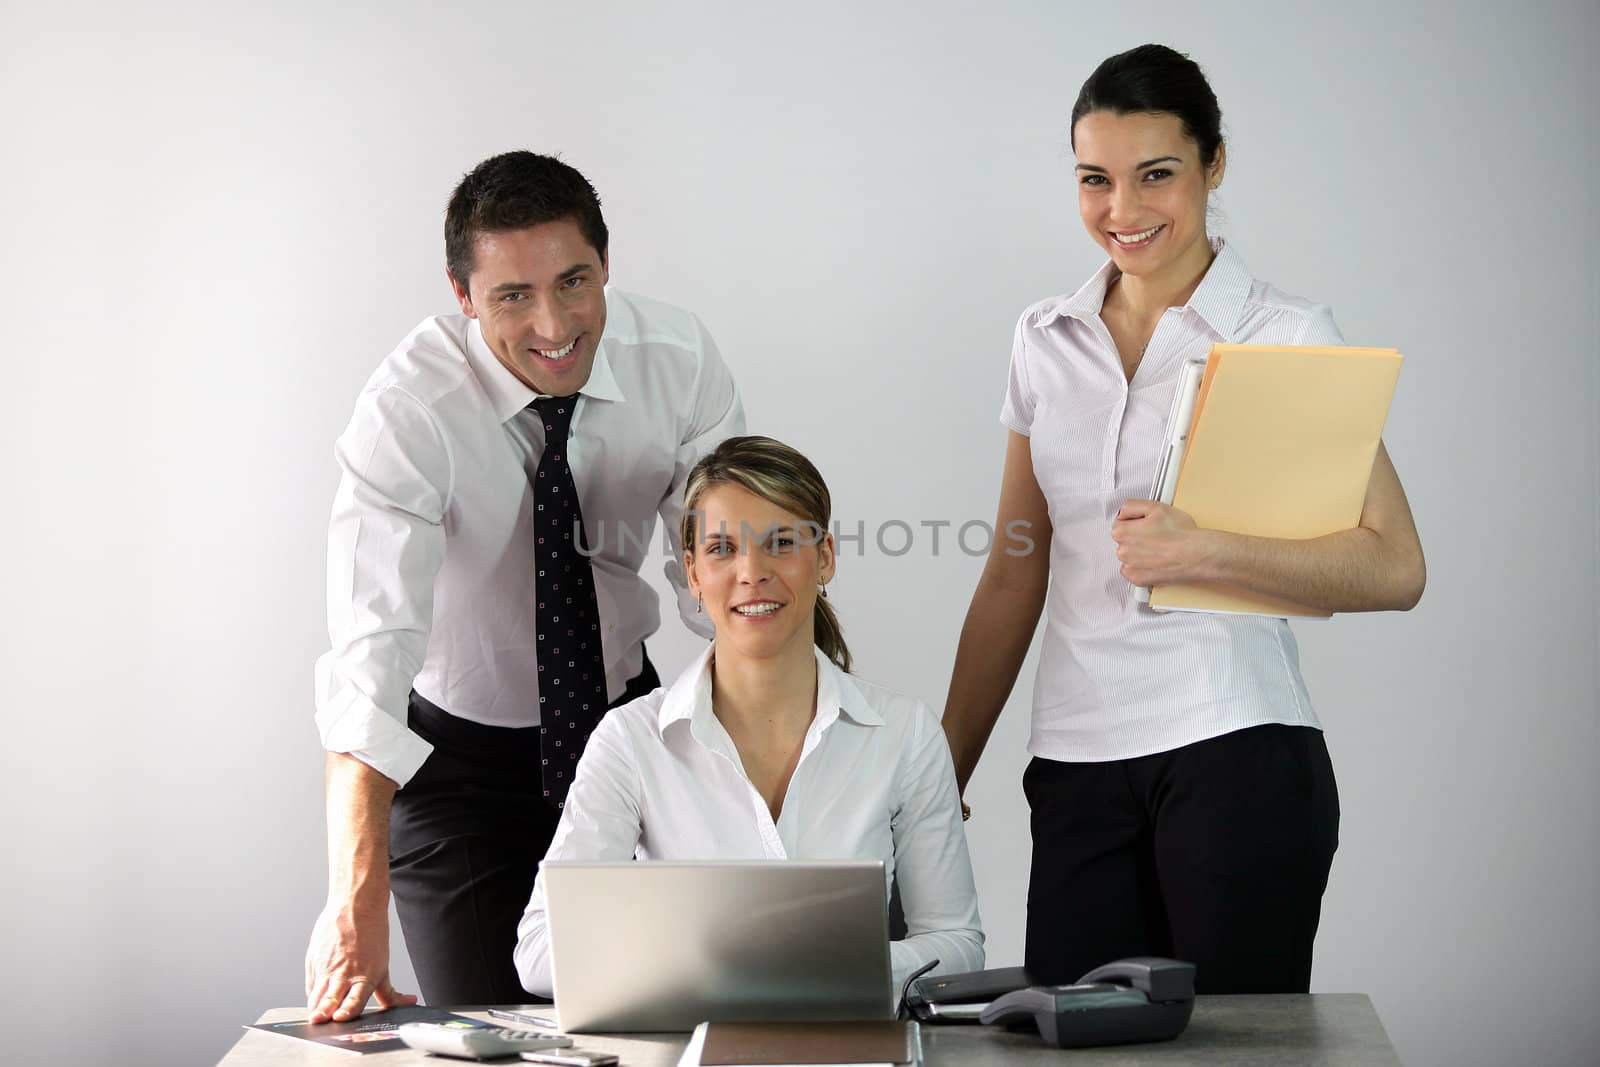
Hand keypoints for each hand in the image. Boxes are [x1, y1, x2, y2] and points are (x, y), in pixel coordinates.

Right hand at [304, 897, 416, 1022]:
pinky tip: (316, 999)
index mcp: (364, 976)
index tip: (340, 1018)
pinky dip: (313, 995)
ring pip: (315, 995)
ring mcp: (326, 967)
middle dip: (323, 1013)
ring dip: (315, 1008)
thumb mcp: (383, 966)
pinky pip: (311, 985)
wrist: (355, 906)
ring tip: (315, 1017)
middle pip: (329, 1000)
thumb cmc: (371, 934)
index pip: (353, 1000)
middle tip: (318, 1020)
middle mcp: (344, 973)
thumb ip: (389, 992)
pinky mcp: (313, 961)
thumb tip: (408, 1002)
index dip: (346, 1012)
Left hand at [1110, 499, 1204, 587]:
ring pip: (1129, 557)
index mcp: (1122, 532)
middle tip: (1156, 535)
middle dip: (1136, 537)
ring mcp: (1130, 567)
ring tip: (1159, 548)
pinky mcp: (1138, 580)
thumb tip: (1122, 512)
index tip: (1147, 524)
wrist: (1196, 555)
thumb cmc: (1179, 533)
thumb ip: (1131, 506)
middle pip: (1124, 541)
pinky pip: (1134, 572)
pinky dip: (1142, 567)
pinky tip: (1156, 561)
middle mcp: (1122, 551)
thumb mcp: (1154, 506)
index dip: (1135, 522)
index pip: (1119, 524)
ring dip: (1139, 553)